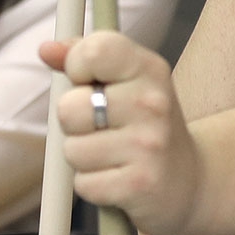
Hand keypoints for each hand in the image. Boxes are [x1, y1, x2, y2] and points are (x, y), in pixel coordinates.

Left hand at [41, 33, 204, 234]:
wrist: (188, 179)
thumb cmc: (144, 124)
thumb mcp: (126, 81)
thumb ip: (84, 58)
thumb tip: (46, 50)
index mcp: (148, 69)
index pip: (94, 51)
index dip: (77, 67)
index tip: (89, 82)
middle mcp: (152, 103)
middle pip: (69, 108)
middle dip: (74, 123)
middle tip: (100, 127)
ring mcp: (148, 145)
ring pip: (72, 150)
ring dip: (83, 157)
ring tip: (111, 154)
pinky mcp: (140, 185)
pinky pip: (84, 184)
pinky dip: (93, 185)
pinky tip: (117, 176)